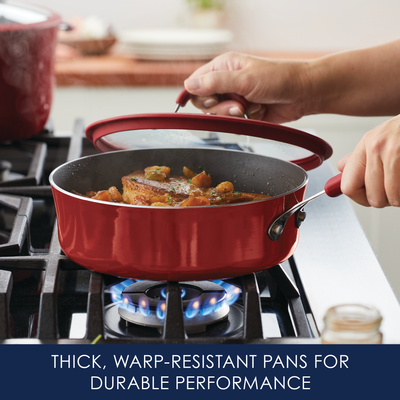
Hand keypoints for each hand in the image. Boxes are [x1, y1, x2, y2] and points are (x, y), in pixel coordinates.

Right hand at [184, 52, 309, 123]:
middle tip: (236, 105)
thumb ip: (215, 82)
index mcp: (223, 67)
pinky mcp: (243, 112)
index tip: (210, 101)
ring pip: (218, 114)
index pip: (196, 83)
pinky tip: (257, 111)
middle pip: (205, 102)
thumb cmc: (279, 78)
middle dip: (219, 107)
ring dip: (233, 114)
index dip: (198, 95)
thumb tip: (189, 85)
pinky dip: (244, 119)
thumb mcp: (244, 79)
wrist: (302, 94)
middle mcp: (226, 82)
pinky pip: (232, 121)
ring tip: (249, 107)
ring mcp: (235, 98)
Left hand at [337, 114, 399, 206]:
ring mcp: (396, 153)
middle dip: (386, 200)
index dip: (360, 198)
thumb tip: (341, 168)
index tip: (368, 197)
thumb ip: (360, 156)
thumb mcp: (380, 137)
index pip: (348, 187)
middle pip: (374, 197)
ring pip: (394, 198)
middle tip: (394, 190)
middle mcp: (378, 148)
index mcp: (366, 145)